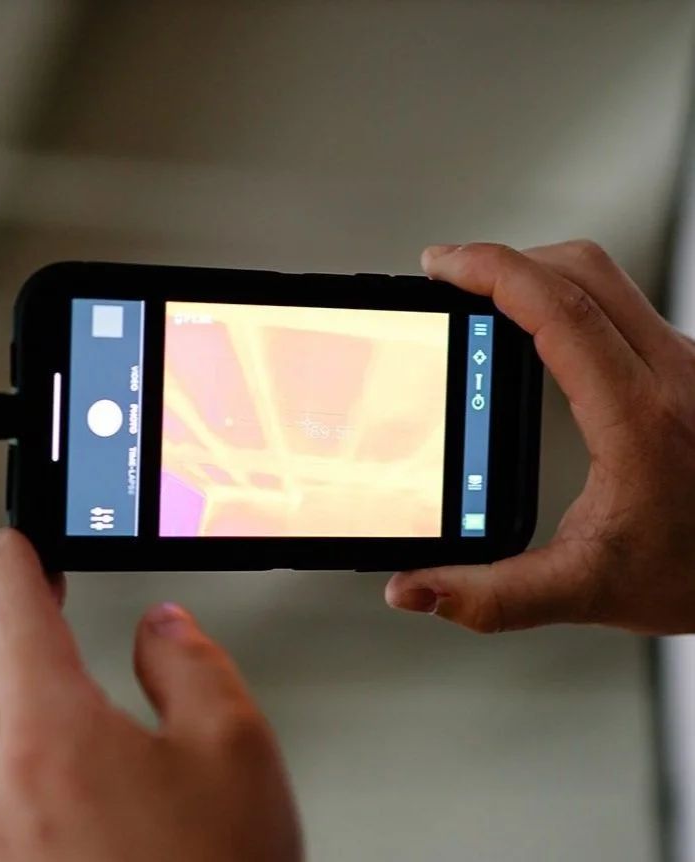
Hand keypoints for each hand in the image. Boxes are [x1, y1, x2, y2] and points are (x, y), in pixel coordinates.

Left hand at [0, 529, 302, 861]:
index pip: (17, 619)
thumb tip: (162, 629)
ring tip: (17, 659)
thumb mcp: (235, 747)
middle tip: (32, 592)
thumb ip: (193, 664)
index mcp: (55, 739)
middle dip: (2, 617)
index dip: (16, 567)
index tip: (15, 544)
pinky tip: (11, 749)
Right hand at [386, 240, 694, 634]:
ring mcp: (683, 364)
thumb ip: (493, 598)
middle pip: (580, 271)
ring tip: (482, 293)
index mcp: (639, 418)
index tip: (443, 267)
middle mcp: (671, 374)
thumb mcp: (588, 590)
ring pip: (604, 278)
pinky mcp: (685, 367)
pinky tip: (535, 325)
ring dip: (535, 271)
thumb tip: (415, 590)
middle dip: (502, 259)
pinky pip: (619, 301)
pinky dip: (563, 293)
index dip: (491, 273)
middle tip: (448, 273)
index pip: (559, 311)